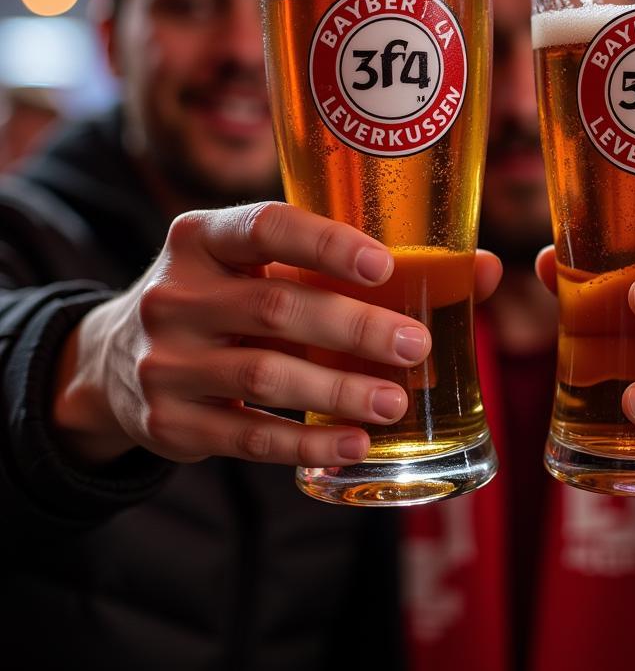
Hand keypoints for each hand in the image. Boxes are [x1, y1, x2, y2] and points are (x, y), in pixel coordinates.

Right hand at [53, 202, 501, 468]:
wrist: (117, 359)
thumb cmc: (226, 298)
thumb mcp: (260, 267)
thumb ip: (351, 266)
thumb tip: (482, 269)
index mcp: (203, 237)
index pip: (267, 226)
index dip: (328, 244)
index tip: (385, 265)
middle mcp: (176, 293)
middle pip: (278, 307)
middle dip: (356, 328)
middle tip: (417, 347)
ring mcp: (166, 361)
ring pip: (267, 375)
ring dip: (340, 390)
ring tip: (396, 402)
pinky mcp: (170, 423)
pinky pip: (248, 437)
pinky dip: (307, 443)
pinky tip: (354, 445)